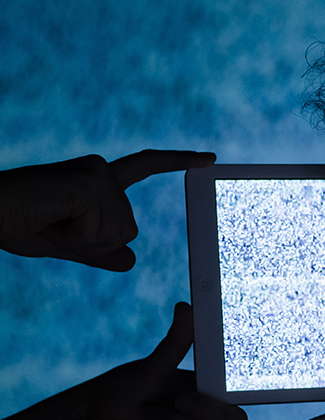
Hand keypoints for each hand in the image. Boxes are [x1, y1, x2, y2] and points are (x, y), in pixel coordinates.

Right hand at [0, 149, 214, 270]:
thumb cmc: (17, 224)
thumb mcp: (66, 245)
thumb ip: (99, 251)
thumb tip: (132, 261)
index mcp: (97, 180)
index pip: (146, 166)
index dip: (178, 161)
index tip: (210, 158)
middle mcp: (101, 170)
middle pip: (127, 231)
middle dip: (91, 243)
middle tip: (53, 225)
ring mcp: (96, 174)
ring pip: (115, 235)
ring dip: (80, 241)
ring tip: (49, 219)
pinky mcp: (88, 185)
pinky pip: (99, 233)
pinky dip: (75, 238)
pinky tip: (51, 217)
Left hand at [74, 301, 246, 419]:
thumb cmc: (125, 390)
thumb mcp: (153, 366)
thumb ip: (176, 342)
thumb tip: (186, 307)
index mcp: (210, 393)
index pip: (241, 395)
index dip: (245, 393)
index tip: (231, 385)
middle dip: (207, 409)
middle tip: (180, 399)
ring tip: (152, 415)